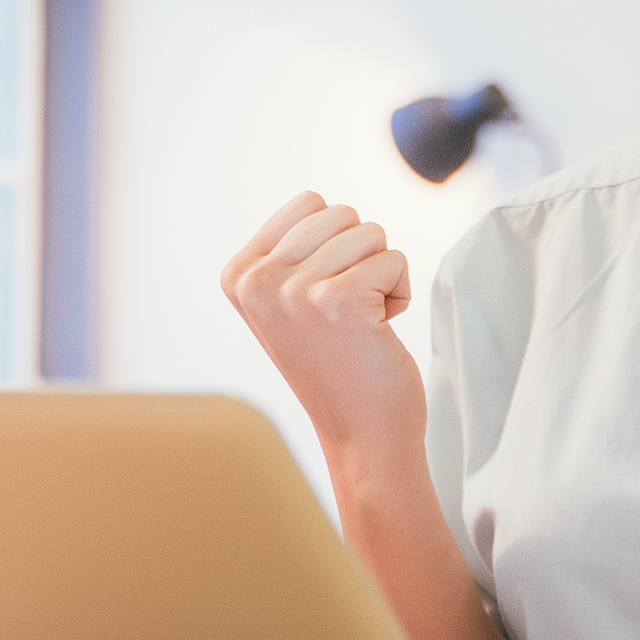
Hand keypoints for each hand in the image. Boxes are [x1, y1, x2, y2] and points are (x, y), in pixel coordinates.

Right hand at [221, 191, 426, 467]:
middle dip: (360, 256)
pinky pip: (394, 259)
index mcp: (239, 274)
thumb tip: (316, 203)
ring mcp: (295, 290)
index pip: (309, 202)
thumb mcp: (286, 303)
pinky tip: (379, 332)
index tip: (323, 296)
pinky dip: (399, 292)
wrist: (361, 436)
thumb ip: (289, 252)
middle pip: (341, 213)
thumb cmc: (336, 364)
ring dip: (380, 275)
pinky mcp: (340, 300)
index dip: (335, 243)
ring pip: (371, 233)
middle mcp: (258, 280)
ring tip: (361, 323)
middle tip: (347, 313)